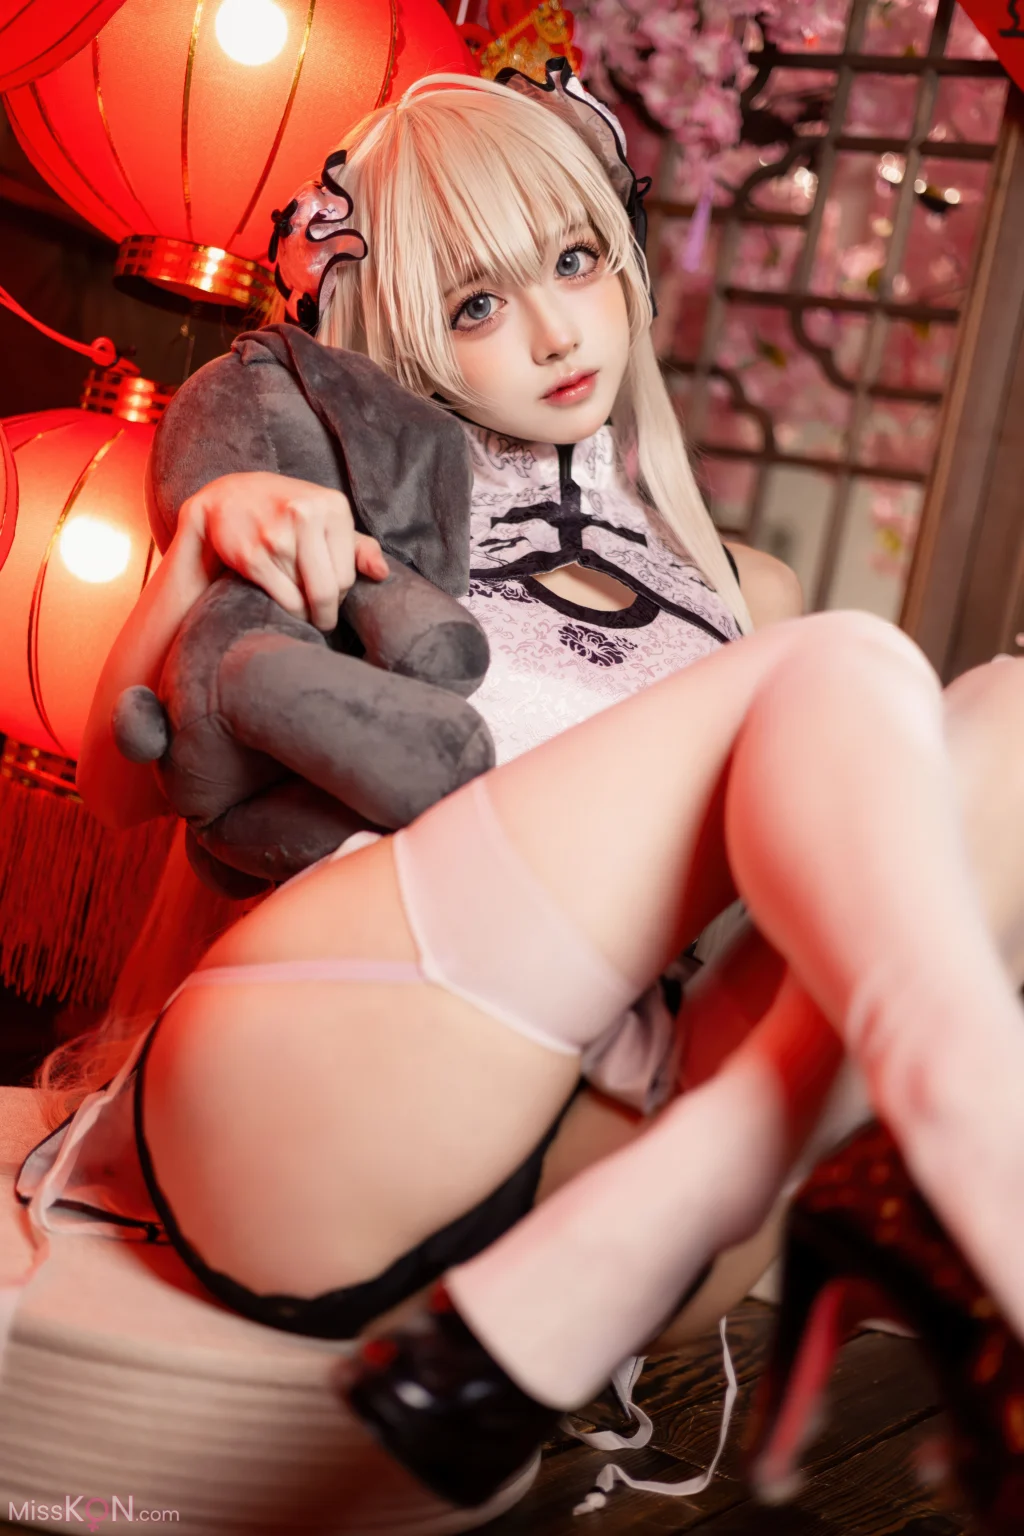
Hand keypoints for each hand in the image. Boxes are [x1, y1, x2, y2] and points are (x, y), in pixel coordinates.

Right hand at [180, 472, 388, 629]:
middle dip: (327, 611)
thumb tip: (382, 573)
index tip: (334, 594)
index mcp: (333, 506)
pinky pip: (284, 600)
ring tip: (300, 595)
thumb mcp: (327, 516)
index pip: (349, 574)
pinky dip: (289, 609)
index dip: (343, 593)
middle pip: (329, 590)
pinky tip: (286, 599)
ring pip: (305, 598)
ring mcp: (277, 537)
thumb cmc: (288, 510)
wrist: (230, 496)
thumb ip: (359, 546)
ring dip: (305, 608)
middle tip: (323, 614)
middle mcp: (306, 516)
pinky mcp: (253, 556)